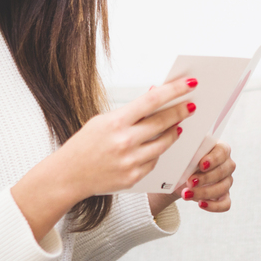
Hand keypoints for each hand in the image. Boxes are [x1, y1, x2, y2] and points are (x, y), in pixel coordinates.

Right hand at [64, 79, 197, 195]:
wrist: (68, 176)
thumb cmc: (85, 145)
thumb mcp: (102, 121)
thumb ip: (129, 112)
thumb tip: (154, 96)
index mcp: (115, 122)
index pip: (152, 100)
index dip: (174, 90)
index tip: (190, 83)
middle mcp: (124, 141)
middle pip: (163, 122)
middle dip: (181, 111)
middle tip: (192, 105)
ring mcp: (130, 161)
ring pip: (164, 143)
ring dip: (175, 133)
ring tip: (179, 126)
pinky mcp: (134, 177)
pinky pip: (154, 161)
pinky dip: (157, 152)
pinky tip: (157, 145)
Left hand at [181, 142, 234, 212]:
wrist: (178, 178)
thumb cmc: (183, 161)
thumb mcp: (183, 155)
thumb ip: (186, 151)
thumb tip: (179, 150)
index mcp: (220, 149)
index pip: (222, 151)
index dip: (213, 159)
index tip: (201, 165)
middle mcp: (226, 165)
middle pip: (223, 171)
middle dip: (205, 178)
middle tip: (189, 182)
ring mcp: (227, 181)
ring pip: (223, 188)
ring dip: (204, 192)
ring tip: (186, 194)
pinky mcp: (224, 197)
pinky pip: (225, 204)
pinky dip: (213, 206)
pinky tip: (200, 204)